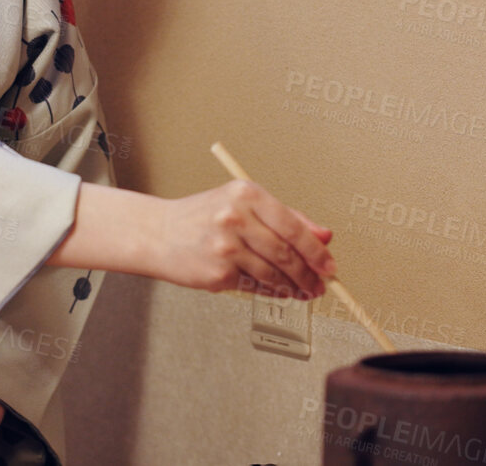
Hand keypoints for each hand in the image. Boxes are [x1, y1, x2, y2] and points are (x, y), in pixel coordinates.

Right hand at [154, 179, 335, 298]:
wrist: (157, 234)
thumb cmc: (201, 218)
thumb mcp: (242, 204)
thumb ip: (286, 218)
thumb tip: (324, 236)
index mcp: (246, 194)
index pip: (293, 226)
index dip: (316, 251)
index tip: (328, 265)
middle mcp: (235, 217)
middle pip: (286, 252)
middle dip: (308, 273)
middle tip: (319, 284)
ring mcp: (226, 246)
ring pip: (273, 273)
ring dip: (293, 286)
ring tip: (301, 291)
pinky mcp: (218, 272)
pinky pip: (255, 285)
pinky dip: (272, 291)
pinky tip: (278, 290)